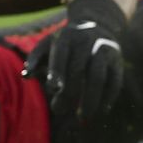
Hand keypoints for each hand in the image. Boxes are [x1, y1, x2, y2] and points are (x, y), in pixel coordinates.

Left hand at [23, 0, 126, 128]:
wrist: (97, 24)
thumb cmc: (65, 42)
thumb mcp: (48, 44)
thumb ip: (35, 59)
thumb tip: (25, 76)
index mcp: (67, 35)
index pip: (62, 54)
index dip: (58, 71)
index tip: (54, 88)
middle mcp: (87, 40)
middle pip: (78, 69)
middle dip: (69, 92)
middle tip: (59, 110)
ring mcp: (104, 49)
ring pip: (98, 78)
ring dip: (91, 100)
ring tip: (83, 118)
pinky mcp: (117, 60)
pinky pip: (114, 81)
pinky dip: (108, 98)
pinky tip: (100, 111)